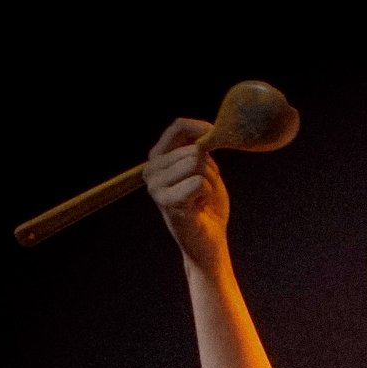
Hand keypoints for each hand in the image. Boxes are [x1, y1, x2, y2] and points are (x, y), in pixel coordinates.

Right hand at [144, 118, 228, 264]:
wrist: (210, 240)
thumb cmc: (209, 204)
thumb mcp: (207, 169)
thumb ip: (201, 148)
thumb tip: (208, 131)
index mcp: (158, 158)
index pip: (178, 127)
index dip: (201, 128)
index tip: (215, 137)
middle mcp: (151, 170)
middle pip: (193, 150)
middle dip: (210, 170)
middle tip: (204, 190)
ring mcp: (156, 187)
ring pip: (196, 165)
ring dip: (210, 183)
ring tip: (201, 199)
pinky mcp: (167, 202)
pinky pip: (198, 183)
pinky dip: (208, 194)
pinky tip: (200, 207)